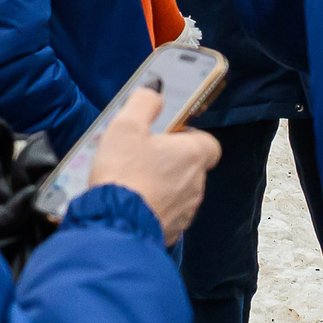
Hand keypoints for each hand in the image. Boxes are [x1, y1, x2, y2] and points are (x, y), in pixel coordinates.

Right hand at [85, 89, 220, 244]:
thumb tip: (155, 90)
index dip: (190, 136)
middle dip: (172, 161)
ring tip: (134, 181)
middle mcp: (196, 184)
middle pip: (192, 167)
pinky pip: (167, 214)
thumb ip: (145, 102)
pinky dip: (154, 207)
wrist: (114, 224)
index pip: (208, 142)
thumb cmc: (123, 173)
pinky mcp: (171, 232)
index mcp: (192, 154)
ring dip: (163, 186)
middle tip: (143, 156)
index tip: (168, 135)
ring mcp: (186, 211)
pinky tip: (133, 203)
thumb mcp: (126, 125)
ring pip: (180, 192)